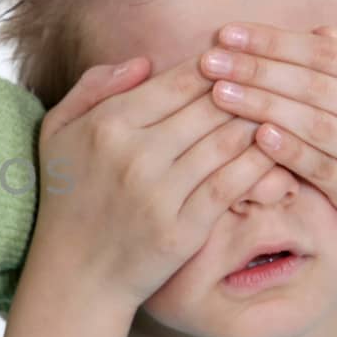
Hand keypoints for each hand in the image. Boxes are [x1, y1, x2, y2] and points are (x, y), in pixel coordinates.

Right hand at [35, 54, 277, 309]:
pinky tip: (276, 151)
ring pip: (228, 140)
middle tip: (269, 83)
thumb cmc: (66, 196)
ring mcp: (160, 194)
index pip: (179, 80)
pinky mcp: (184, 229)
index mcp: (107, 124)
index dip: (215, 66)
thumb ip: (94, 87)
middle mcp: (134, 155)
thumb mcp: (57, 131)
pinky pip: (234, 183)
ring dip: (259, 121)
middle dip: (245, 90)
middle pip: (210, 105)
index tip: (235, 62)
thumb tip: (145, 61)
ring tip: (279, 111)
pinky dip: (261, 163)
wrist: (73, 275)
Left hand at [199, 22, 336, 253]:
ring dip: (260, 107)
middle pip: (313, 86)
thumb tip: (318, 35)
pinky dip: (286, 150)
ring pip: (313, 125)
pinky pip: (320, 168)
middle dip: (256, 70)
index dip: (274, 42)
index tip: (228, 34)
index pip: (326, 53)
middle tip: (209, 61)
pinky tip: (254, 134)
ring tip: (218, 92)